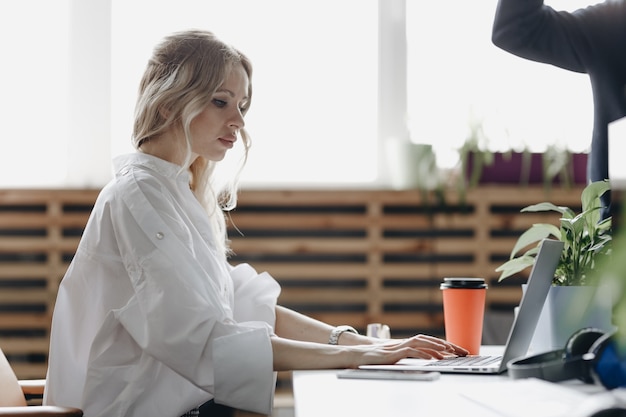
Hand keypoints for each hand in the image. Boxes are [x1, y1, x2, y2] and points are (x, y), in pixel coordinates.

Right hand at [349, 334, 467, 367]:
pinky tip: (431, 357)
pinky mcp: (395, 352)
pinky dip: (422, 353)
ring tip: (449, 351)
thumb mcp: (399, 356)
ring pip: (422, 342)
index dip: (446, 346)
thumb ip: (412, 355)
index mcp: (410, 344)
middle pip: (431, 340)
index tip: (460, 351)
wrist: (362, 355)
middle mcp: (407, 342)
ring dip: (436, 346)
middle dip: (448, 345)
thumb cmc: (379, 357)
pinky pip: (411, 351)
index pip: (432, 343)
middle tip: (463, 351)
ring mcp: (401, 346)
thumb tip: (428, 358)